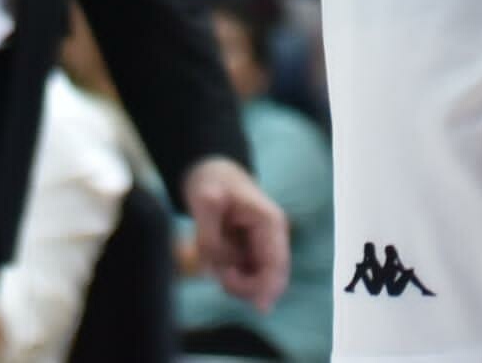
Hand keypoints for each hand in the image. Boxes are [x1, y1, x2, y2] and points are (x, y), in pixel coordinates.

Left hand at [180, 156, 293, 308]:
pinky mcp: (250, 253)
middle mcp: (271, 237)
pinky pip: (244, 277)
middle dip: (244, 285)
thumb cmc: (212, 181)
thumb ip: (207, 233)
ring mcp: (262, 246)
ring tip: (211, 257)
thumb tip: (214, 266)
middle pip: (269, 279)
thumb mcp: (204, 199)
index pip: (277, 264)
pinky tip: (215, 260)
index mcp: (269, 222)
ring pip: (256, 282)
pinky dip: (228, 276)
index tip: (260, 309)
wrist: (210, 172)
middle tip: (219, 274)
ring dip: (233, 281)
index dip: (270, 289)